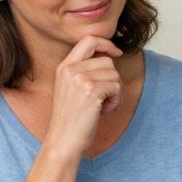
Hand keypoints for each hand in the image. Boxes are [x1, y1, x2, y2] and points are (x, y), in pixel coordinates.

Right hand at [44, 35, 123, 155]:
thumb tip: (110, 56)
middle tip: (105, 97)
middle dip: (113, 79)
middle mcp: (70, 70)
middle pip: (108, 61)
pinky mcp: (92, 91)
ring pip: (115, 75)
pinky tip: (103, 111)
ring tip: (102, 106)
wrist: (64, 140)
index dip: (106, 44)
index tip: (117, 53)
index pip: (88, 40)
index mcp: (64, 66)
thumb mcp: (71, 88)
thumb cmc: (72, 118)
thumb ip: (84, 70)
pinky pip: (117, 88)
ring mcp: (80, 79)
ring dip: (115, 92)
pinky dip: (116, 101)